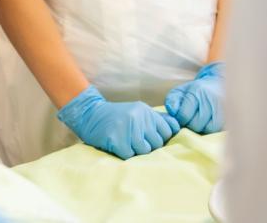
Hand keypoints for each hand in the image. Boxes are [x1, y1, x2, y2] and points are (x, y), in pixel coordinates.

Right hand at [57, 85, 179, 159]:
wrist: (89, 114)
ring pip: (145, 151)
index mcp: (146, 111)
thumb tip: (176, 127)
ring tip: (125, 143)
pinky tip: (117, 146)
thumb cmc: (116, 116)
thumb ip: (156, 119)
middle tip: (133, 140)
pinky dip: (124, 154)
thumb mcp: (137, 112)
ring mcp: (127, 128)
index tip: (148, 137)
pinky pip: (130, 156)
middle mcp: (139, 118)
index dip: (159, 138)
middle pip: (157, 143)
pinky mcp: (116, 140)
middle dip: (147, 146)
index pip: (168, 131)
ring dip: (136, 151)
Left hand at [165, 61, 224, 133]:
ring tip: (199, 122)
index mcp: (198, 92)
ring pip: (206, 130)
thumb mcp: (181, 91)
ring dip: (200, 129)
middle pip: (195, 125)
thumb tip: (171, 112)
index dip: (180, 119)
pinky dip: (210, 130)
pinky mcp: (229, 118)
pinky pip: (216, 131)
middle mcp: (211, 100)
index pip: (184, 115)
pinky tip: (207, 124)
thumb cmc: (197, 90)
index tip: (181, 117)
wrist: (220, 84)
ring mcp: (223, 109)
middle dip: (190, 125)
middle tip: (190, 120)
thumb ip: (172, 100)